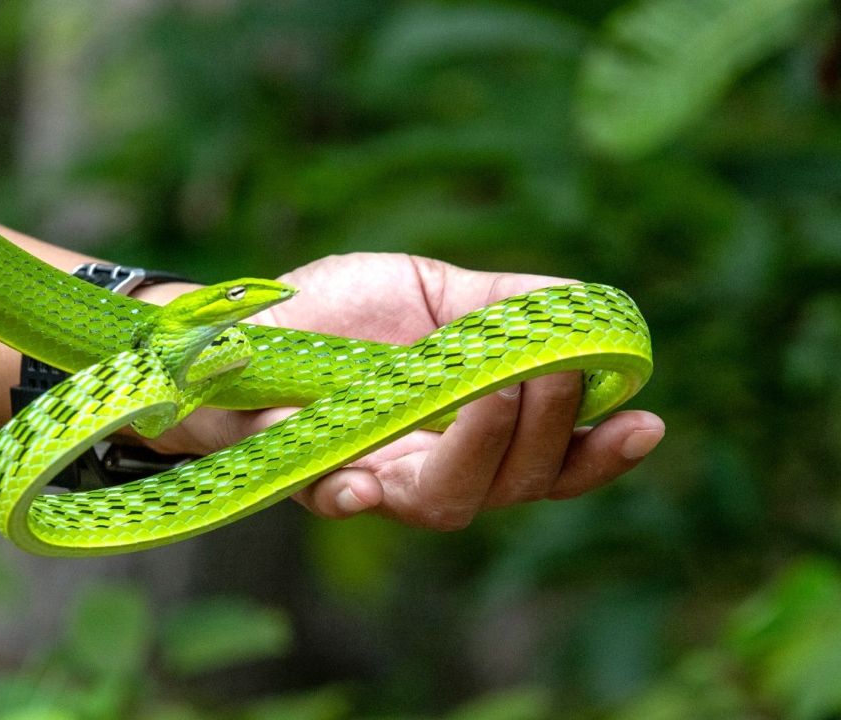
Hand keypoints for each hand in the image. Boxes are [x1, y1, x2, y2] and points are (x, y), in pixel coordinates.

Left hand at [144, 253, 664, 529]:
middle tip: (551, 371)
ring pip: (447, 503)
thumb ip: (502, 303)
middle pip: (514, 486)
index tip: (646, 422)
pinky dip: (357, 494)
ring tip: (495, 391)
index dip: (599, 454)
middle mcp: (433, 463)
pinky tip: (370, 478)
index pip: (549, 458)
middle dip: (546, 432)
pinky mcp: (311, 473)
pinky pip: (340, 500)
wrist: (246, 323)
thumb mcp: (429, 289)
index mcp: (471, 425)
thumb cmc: (339, 309)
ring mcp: (375, 474)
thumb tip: (584, 304)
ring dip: (483, 454)